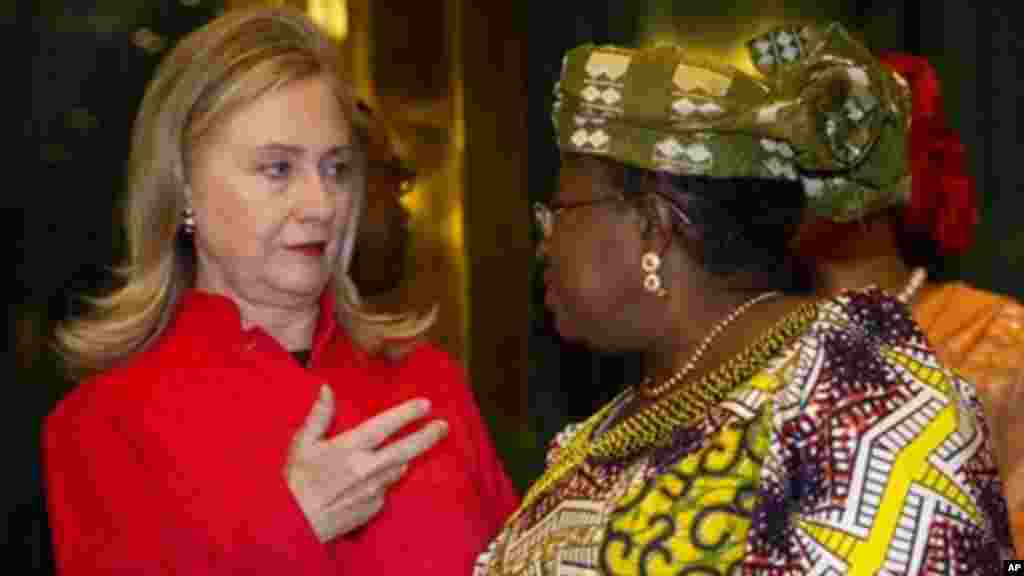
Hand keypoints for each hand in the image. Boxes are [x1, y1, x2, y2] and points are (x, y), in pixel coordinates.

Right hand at [285, 385, 447, 542]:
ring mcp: (373, 490)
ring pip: (398, 468)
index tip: (426, 405)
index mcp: (348, 449)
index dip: (407, 414)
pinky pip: (386, 488)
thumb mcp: (302, 444)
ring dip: (403, 458)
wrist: (295, 525)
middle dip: (428, 436)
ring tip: (403, 451)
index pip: (385, 426)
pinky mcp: (374, 508)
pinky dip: (384, 480)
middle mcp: (366, 469)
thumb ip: (319, 415)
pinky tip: (370, 479)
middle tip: (444, 426)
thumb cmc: (296, 482)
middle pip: (405, 449)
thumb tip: (327, 389)